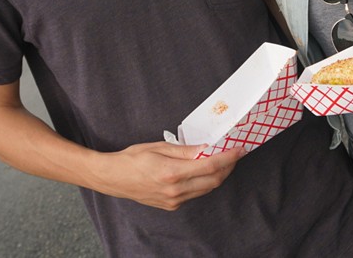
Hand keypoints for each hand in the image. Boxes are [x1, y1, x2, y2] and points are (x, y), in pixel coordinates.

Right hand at [92, 141, 244, 210]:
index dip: (228, 157)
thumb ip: (184, 150)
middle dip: (228, 167)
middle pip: (213, 181)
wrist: (113, 178)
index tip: (239, 149)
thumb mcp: (158, 147)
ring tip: (224, 161)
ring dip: (218, 175)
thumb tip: (206, 149)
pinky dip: (204, 182)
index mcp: (172, 173)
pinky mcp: (172, 205)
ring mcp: (174, 200)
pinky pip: (195, 193)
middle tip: (235, 154)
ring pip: (206, 189)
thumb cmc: (132, 158)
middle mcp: (176, 190)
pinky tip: (204, 171)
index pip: (209, 166)